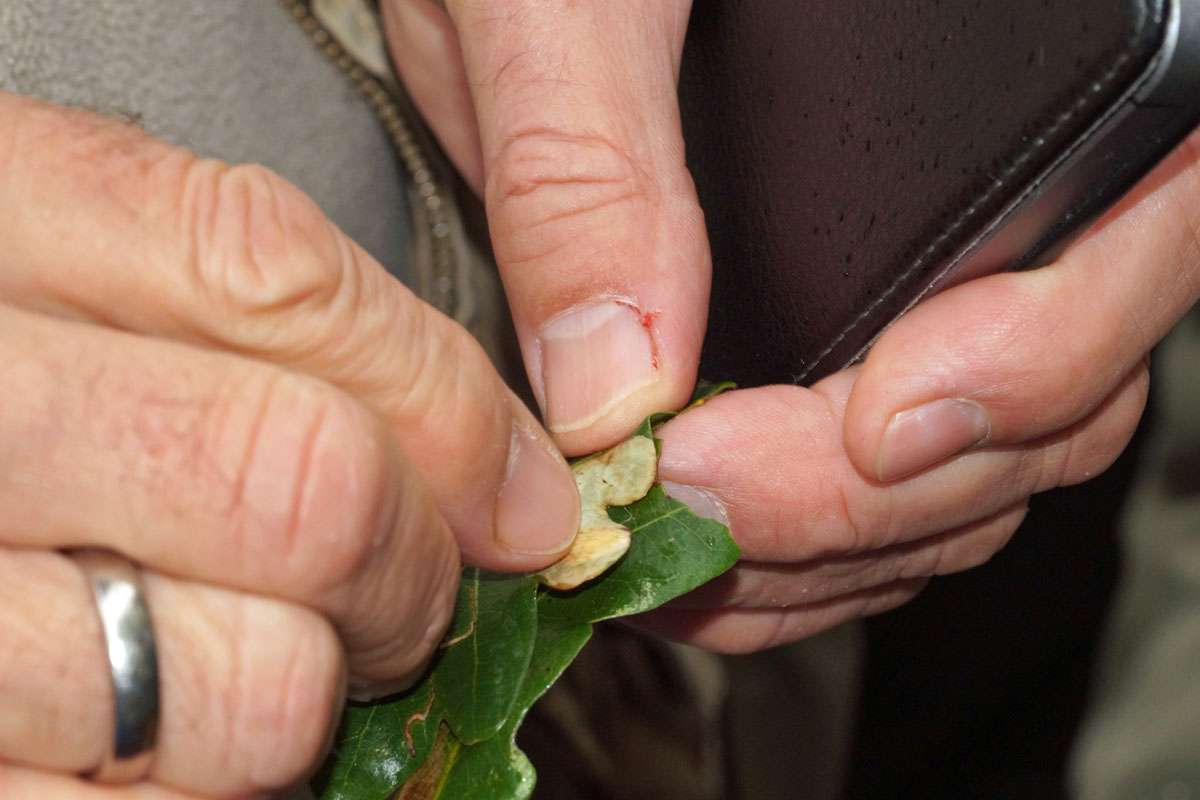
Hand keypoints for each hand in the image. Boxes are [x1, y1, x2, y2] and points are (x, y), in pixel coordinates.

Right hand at [0, 93, 578, 796]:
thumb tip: (511, 481)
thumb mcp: (63, 273)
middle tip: (394, 595)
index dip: (444, 401)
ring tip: (251, 670)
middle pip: (300, 483)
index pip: (276, 277)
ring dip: (304, 701)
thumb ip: (267, 327)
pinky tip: (163, 749)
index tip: (513, 489)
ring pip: (254, 688)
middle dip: (407, 567)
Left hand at [384, 2, 1199, 652]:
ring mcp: (944, 264)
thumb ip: (590, 162)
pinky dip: (820, 542)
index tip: (867, 434)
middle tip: (709, 510)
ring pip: (978, 459)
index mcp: (1029, 43)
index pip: (1139, 229)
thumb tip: (615, 378)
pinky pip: (898, 474)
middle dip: (882, 494)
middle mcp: (1013, 173)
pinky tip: (722, 545)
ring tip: (699, 554)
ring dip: (846, 545)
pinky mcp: (864, 322)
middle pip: (1054, 390)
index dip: (1034, 360)